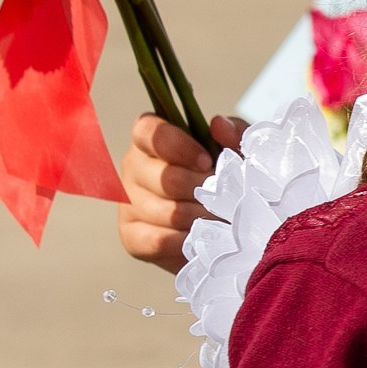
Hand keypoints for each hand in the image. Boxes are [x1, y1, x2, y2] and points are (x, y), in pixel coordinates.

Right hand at [117, 108, 238, 272]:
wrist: (223, 224)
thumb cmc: (225, 178)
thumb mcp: (237, 151)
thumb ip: (233, 132)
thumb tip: (218, 125)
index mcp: (151, 139)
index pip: (149, 132)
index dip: (180, 147)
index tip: (208, 162)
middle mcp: (133, 166)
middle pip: (165, 177)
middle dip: (203, 190)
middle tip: (224, 198)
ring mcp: (128, 202)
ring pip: (167, 212)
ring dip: (202, 218)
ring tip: (221, 219)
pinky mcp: (131, 235)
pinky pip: (158, 240)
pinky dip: (186, 242)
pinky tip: (201, 239)